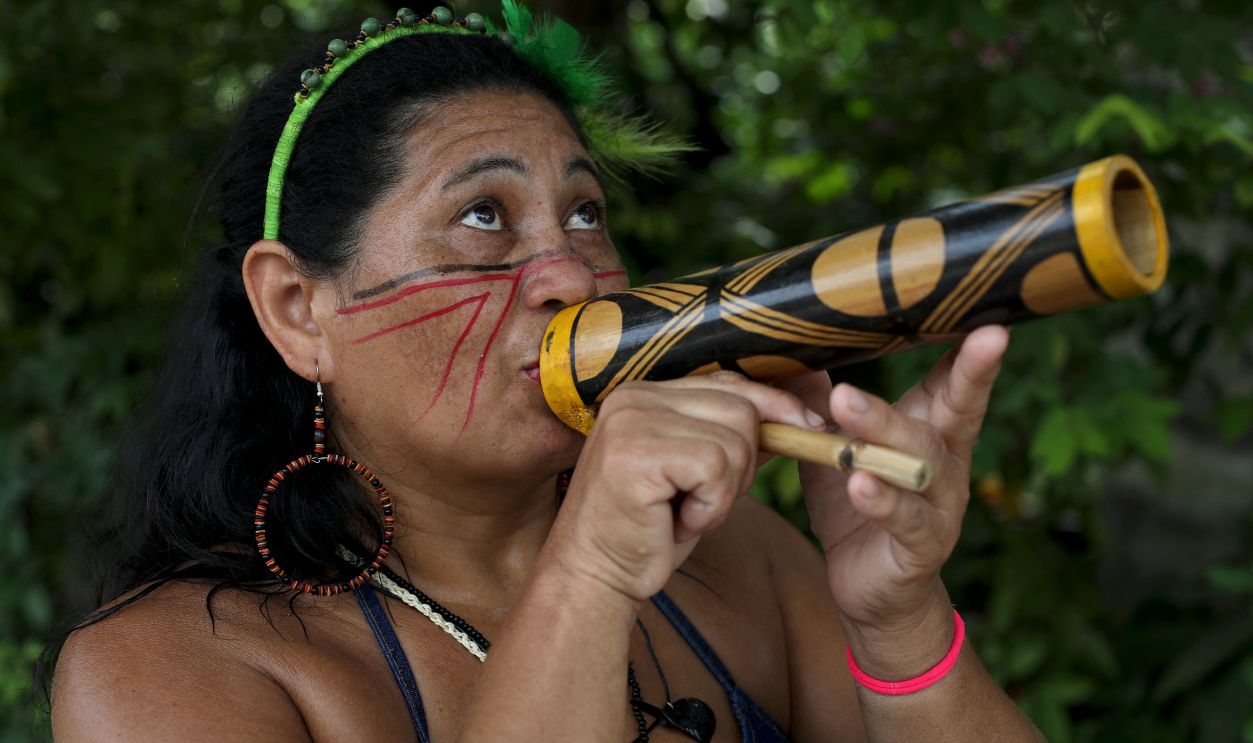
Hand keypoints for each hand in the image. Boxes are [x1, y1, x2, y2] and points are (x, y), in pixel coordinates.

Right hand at [544, 372, 820, 603]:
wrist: (595, 576)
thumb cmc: (647, 530)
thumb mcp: (697, 476)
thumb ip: (734, 440)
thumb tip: (798, 420)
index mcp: (645, 394)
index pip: (730, 383)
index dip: (774, 407)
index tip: (807, 429)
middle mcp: (634, 396)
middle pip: (741, 410)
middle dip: (742, 466)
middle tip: (699, 500)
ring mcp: (631, 420)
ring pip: (734, 442)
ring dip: (723, 492)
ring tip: (683, 512)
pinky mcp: (636, 452)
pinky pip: (715, 468)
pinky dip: (710, 505)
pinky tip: (677, 521)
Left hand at [777, 326, 1008, 661]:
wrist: (870, 588)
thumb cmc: (857, 505)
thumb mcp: (832, 447)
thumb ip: (817, 402)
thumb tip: (792, 350)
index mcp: (933, 431)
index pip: (956, 385)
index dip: (973, 356)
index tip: (989, 321)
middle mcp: (948, 464)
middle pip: (951, 413)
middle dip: (956, 376)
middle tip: (948, 336)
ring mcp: (940, 507)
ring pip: (921, 462)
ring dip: (883, 431)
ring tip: (847, 405)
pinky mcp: (922, 546)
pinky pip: (905, 519)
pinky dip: (881, 499)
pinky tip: (859, 483)